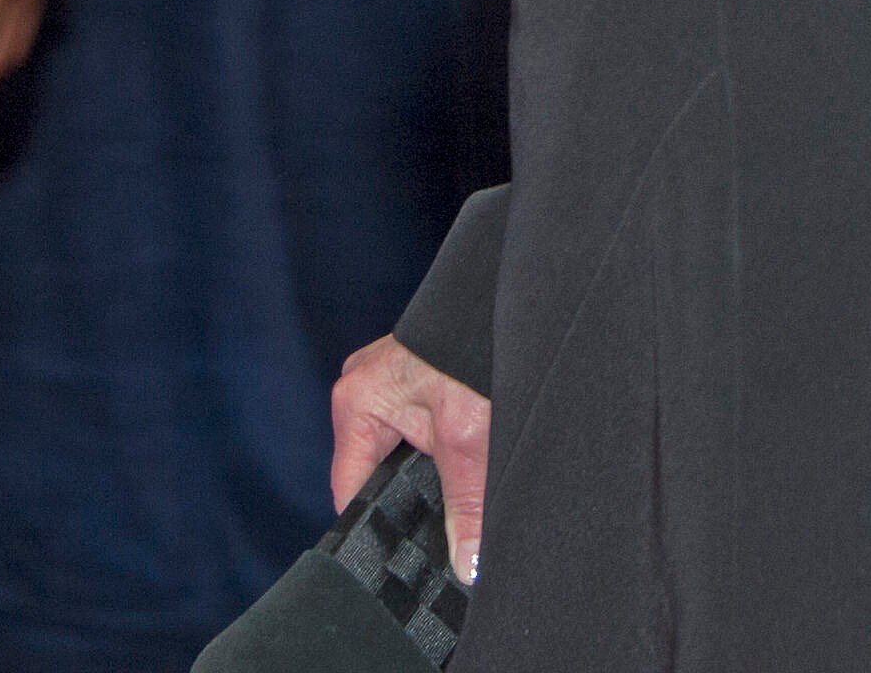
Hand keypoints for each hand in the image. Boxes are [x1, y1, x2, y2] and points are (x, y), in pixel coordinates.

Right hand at [332, 335, 490, 583]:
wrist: (517, 304)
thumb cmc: (477, 349)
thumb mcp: (469, 437)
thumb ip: (465, 505)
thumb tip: (467, 565)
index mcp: (357, 403)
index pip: (353, 490)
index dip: (379, 529)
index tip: (404, 561)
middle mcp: (366, 392)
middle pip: (379, 475)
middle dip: (410, 504)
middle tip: (443, 541)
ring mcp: (391, 386)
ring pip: (404, 456)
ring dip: (430, 480)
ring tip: (457, 511)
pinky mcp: (419, 384)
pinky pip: (420, 435)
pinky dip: (442, 456)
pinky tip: (463, 473)